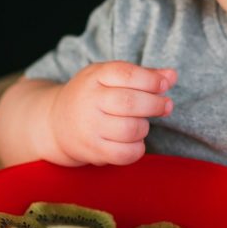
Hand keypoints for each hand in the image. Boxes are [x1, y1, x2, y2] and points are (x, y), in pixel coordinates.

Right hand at [47, 61, 175, 165]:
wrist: (54, 123)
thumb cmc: (93, 96)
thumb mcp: (110, 77)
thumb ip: (143, 75)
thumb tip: (172, 75)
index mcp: (95, 76)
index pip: (126, 73)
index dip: (151, 79)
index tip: (165, 85)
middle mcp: (89, 101)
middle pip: (130, 103)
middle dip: (156, 104)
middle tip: (166, 106)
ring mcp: (89, 127)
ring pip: (130, 129)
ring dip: (144, 127)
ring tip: (141, 124)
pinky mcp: (92, 150)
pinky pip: (124, 154)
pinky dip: (137, 148)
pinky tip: (135, 141)